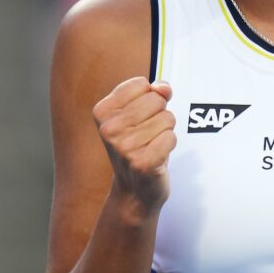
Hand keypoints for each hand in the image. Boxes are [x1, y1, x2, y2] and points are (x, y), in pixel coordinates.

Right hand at [92, 77, 176, 213]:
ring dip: (165, 131)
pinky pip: (171, 137)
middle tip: (147, 135)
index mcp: (102, 111)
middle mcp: (109, 128)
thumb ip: (154, 92)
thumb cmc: (139, 145)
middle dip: (160, 115)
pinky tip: (157, 157)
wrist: (134, 189)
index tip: (140, 117)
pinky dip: (169, 145)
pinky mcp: (141, 163)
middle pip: (156, 100)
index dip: (149, 98)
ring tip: (151, 145)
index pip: (142, 84)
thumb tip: (163, 87)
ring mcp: (124, 147)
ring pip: (167, 118)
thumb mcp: (142, 113)